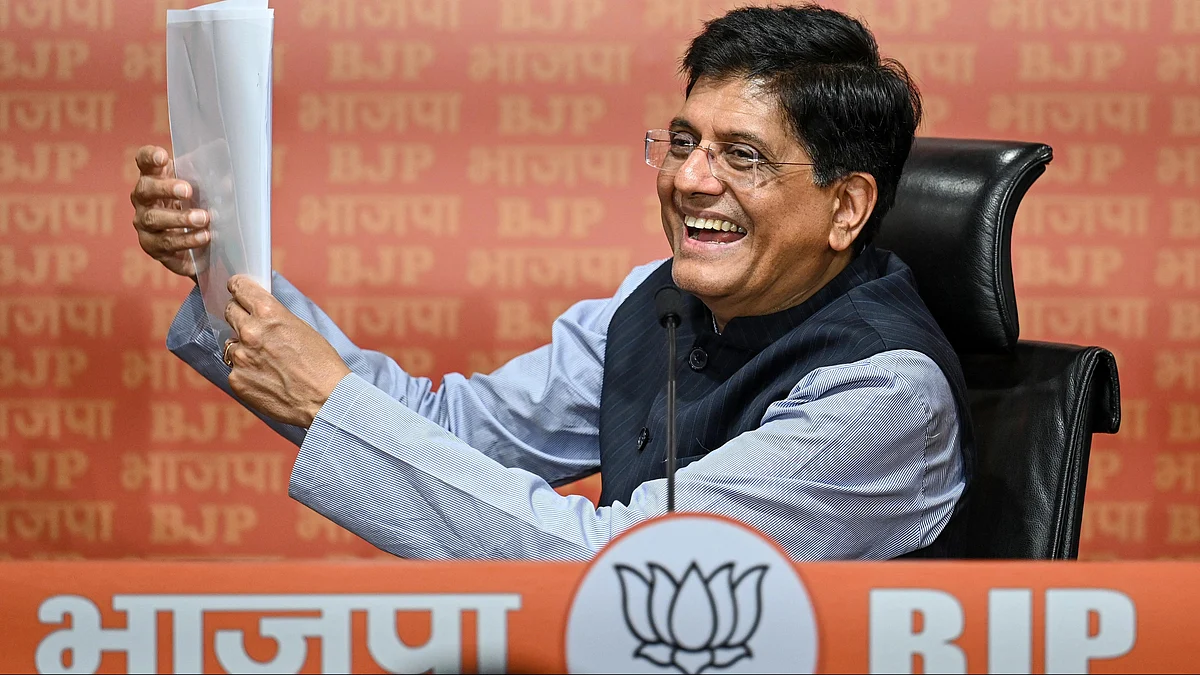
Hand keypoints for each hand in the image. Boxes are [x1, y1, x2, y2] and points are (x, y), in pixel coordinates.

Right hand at [129, 145, 210, 278]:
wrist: (191, 244)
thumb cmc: (194, 206)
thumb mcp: (201, 189)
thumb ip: (209, 179)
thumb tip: (228, 177)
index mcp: (154, 177)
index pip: (144, 161)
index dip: (150, 157)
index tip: (162, 156)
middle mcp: (143, 199)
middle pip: (145, 189)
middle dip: (166, 189)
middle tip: (187, 190)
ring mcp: (144, 223)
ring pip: (155, 219)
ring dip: (180, 218)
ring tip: (203, 218)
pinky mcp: (152, 245)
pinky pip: (166, 243)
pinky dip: (187, 239)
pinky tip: (204, 236)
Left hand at [222, 275, 351, 427]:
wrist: (326, 400)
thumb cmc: (322, 364)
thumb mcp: (301, 328)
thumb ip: (275, 318)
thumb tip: (259, 314)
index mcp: (268, 313)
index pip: (240, 288)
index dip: (237, 286)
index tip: (235, 287)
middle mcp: (250, 332)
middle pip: (230, 312)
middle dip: (238, 315)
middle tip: (251, 324)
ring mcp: (240, 357)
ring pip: (232, 344)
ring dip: (244, 347)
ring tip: (267, 361)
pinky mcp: (236, 380)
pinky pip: (235, 369)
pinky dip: (247, 372)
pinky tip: (266, 378)